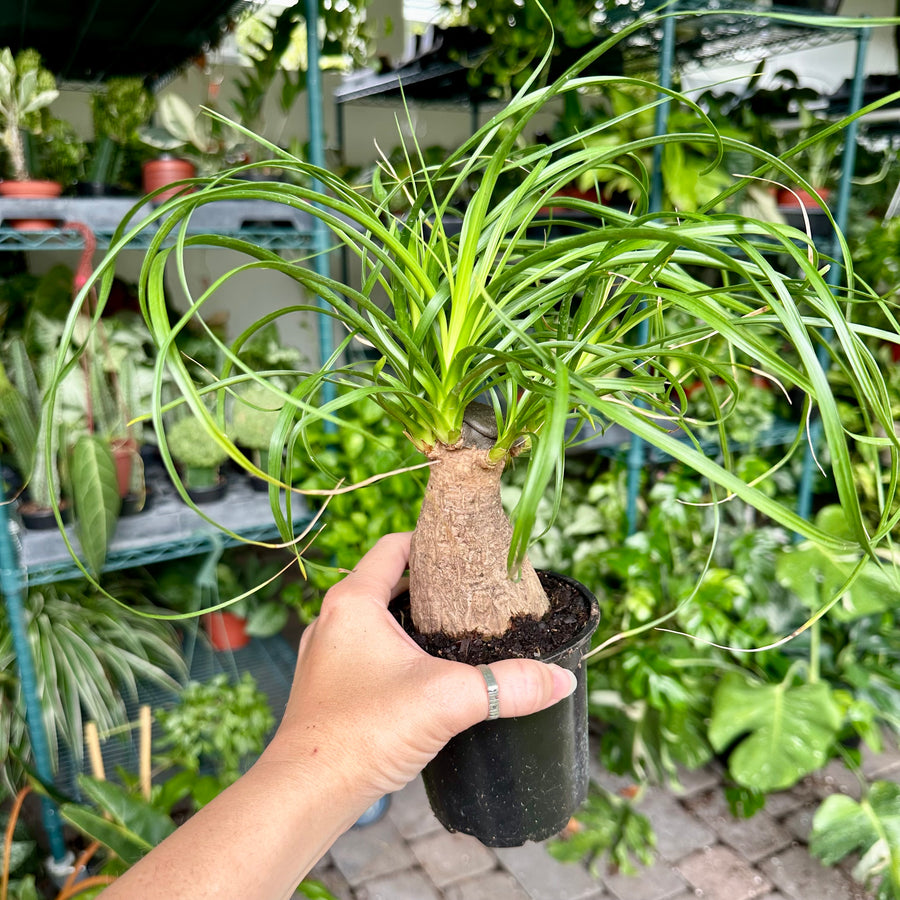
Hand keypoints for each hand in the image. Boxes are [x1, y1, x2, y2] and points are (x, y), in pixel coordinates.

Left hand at [263, 532, 576, 809]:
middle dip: (431, 584)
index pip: (394, 546)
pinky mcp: (329, 686)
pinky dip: (397, 649)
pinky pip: (367, 650)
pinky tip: (426, 673)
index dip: (432, 540)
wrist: (306, 794)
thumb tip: (559, 679)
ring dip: (413, 619)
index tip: (468, 548)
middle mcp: (333, 620)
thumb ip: (508, 686)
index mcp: (353, 602)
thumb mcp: (447, 700)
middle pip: (388, 581)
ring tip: (457, 630)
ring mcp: (327, 654)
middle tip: (473, 592)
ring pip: (377, 619)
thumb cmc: (363, 733)